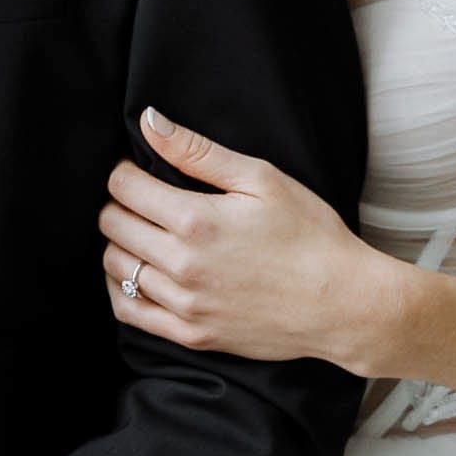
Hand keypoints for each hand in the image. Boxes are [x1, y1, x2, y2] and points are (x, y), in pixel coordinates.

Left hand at [101, 108, 384, 372]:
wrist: (342, 303)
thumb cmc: (310, 235)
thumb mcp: (261, 179)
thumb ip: (198, 151)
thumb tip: (149, 121)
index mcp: (195, 221)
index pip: (124, 187)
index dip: (125, 170)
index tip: (139, 169)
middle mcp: (181, 265)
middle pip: (112, 224)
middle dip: (120, 203)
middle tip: (143, 198)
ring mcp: (184, 304)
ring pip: (115, 266)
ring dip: (121, 242)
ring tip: (144, 231)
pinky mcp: (191, 334)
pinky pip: (129, 311)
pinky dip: (121, 286)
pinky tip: (137, 272)